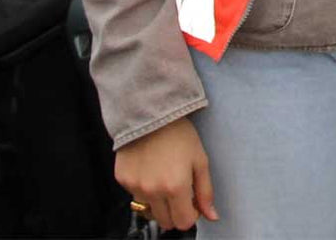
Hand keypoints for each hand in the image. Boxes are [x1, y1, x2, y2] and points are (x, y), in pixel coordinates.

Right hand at [115, 116, 218, 231]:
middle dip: (175, 211)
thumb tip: (212, 216)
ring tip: (163, 176)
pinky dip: (143, 188)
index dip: (190, 214)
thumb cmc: (178, 133)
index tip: (192, 202)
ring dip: (158, 201)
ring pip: (149, 210)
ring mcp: (135, 187)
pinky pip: (134, 195)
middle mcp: (153, 191)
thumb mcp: (200, 159)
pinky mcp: (122, 180)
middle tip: (179, 190)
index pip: (183, 223)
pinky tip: (149, 168)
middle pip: (165, 221)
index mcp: (176, 187)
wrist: (150, 111)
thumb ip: (206, 191)